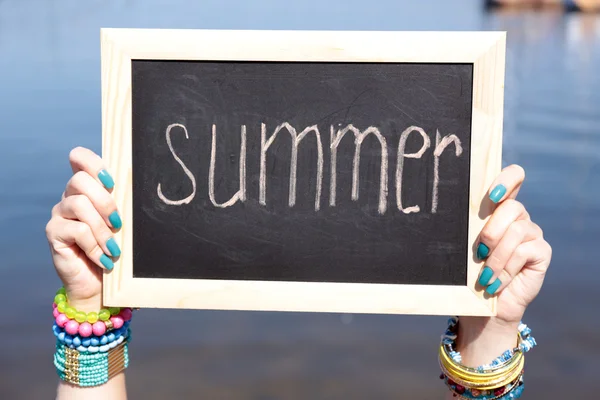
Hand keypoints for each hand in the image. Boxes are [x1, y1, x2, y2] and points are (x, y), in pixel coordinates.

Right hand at [45, 147, 120, 311]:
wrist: (99, 284)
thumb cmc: (115, 249)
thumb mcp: (121, 223)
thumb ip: (123, 204)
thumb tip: (139, 188)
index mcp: (88, 188)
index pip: (79, 158)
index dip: (94, 163)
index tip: (112, 182)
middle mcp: (70, 196)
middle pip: (79, 180)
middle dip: (105, 202)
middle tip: (118, 224)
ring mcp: (59, 213)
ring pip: (78, 204)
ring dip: (101, 229)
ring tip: (113, 248)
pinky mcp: (53, 232)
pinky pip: (76, 230)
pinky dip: (95, 246)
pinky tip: (104, 259)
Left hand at [457, 164, 551, 364]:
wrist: (484, 307)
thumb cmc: (469, 273)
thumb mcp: (464, 246)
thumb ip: (467, 226)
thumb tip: (448, 210)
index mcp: (499, 208)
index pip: (514, 176)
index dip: (507, 178)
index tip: (492, 195)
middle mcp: (518, 216)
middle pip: (512, 207)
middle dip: (491, 231)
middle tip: (479, 252)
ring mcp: (532, 233)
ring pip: (516, 232)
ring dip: (496, 258)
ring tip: (484, 276)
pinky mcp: (541, 251)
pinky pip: (525, 251)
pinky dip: (506, 269)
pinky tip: (496, 283)